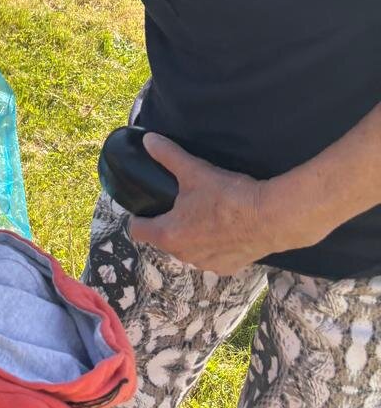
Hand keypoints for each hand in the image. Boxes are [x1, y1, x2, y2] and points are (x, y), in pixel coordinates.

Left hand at [127, 135, 277, 273]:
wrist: (270, 217)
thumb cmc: (228, 196)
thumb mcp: (194, 171)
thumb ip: (168, 155)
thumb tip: (149, 140)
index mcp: (168, 235)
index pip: (137, 231)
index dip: (138, 217)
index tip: (145, 207)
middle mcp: (183, 255)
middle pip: (165, 240)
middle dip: (169, 224)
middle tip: (181, 205)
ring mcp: (206, 264)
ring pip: (189, 250)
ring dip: (192, 237)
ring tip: (205, 216)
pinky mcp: (228, 267)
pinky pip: (213, 257)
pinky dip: (215, 246)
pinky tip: (226, 231)